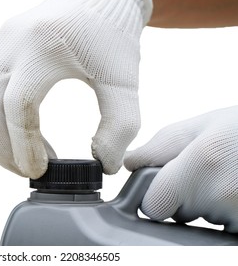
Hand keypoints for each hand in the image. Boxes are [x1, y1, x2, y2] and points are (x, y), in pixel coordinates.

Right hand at [0, 0, 151, 177]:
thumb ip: (120, 125)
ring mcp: (2, 42)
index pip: (19, 106)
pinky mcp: (1, 47)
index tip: (40, 171)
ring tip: (21, 156)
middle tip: (26, 170)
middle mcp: (13, 42)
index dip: (25, 146)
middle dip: (0, 148)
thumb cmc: (115, 34)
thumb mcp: (125, 80)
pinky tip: (19, 131)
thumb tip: (102, 164)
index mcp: (44, 46)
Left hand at [124, 106, 237, 231]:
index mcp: (200, 164)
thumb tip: (129, 164)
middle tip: (205, 173)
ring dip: (208, 207)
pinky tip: (237, 189)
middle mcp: (222, 194)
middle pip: (178, 215)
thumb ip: (157, 148)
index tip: (165, 185)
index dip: (155, 196)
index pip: (153, 206)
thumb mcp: (198, 127)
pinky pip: (227, 228)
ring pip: (205, 223)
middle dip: (183, 198)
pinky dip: (228, 214)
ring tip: (227, 178)